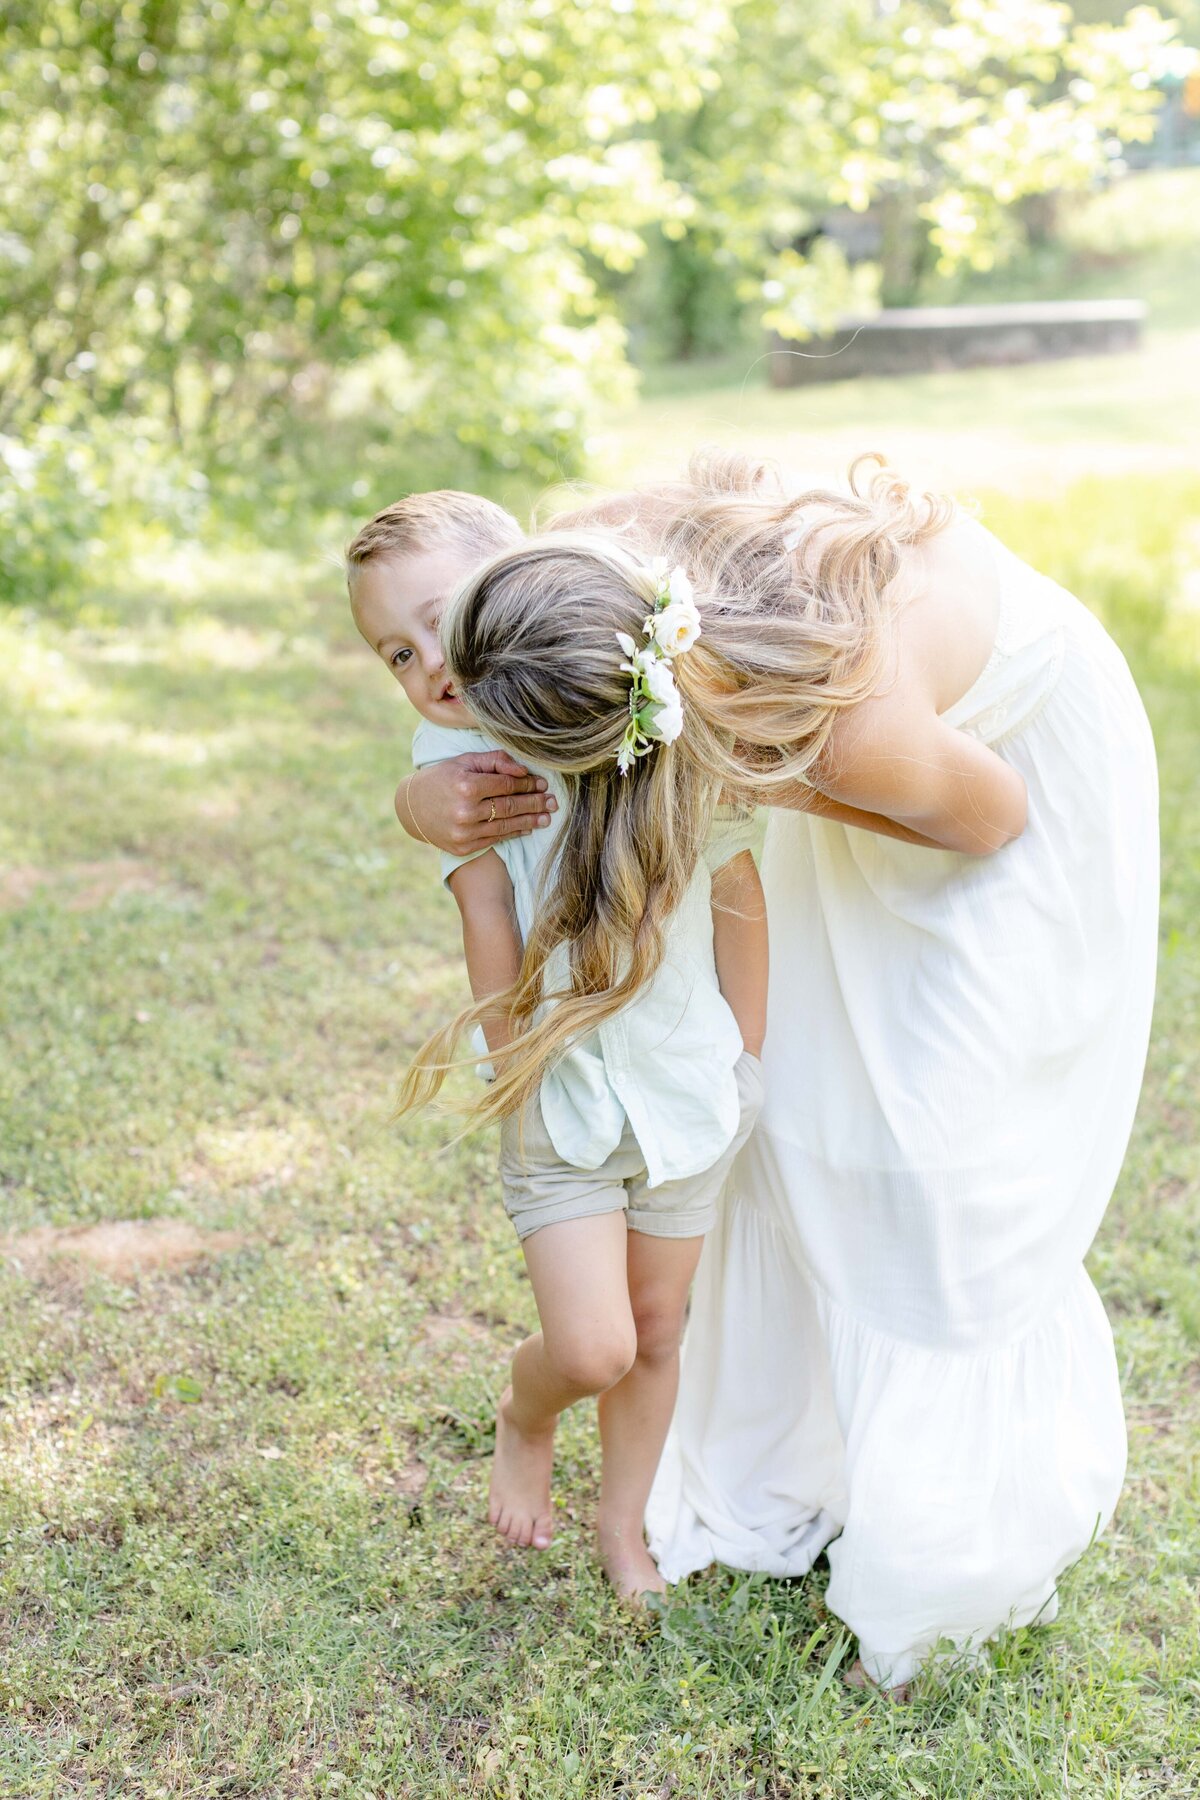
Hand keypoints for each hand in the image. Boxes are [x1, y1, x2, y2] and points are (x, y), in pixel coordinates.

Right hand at [397, 751, 556, 856]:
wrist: (413, 807)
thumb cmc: (442, 778)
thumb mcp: (465, 762)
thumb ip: (495, 761)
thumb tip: (524, 770)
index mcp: (466, 786)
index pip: (506, 785)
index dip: (527, 784)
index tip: (542, 783)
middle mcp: (465, 811)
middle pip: (510, 806)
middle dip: (535, 803)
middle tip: (553, 801)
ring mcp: (464, 832)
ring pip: (506, 825)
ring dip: (531, 821)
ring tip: (547, 817)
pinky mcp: (464, 847)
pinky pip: (496, 838)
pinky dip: (514, 832)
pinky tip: (527, 827)